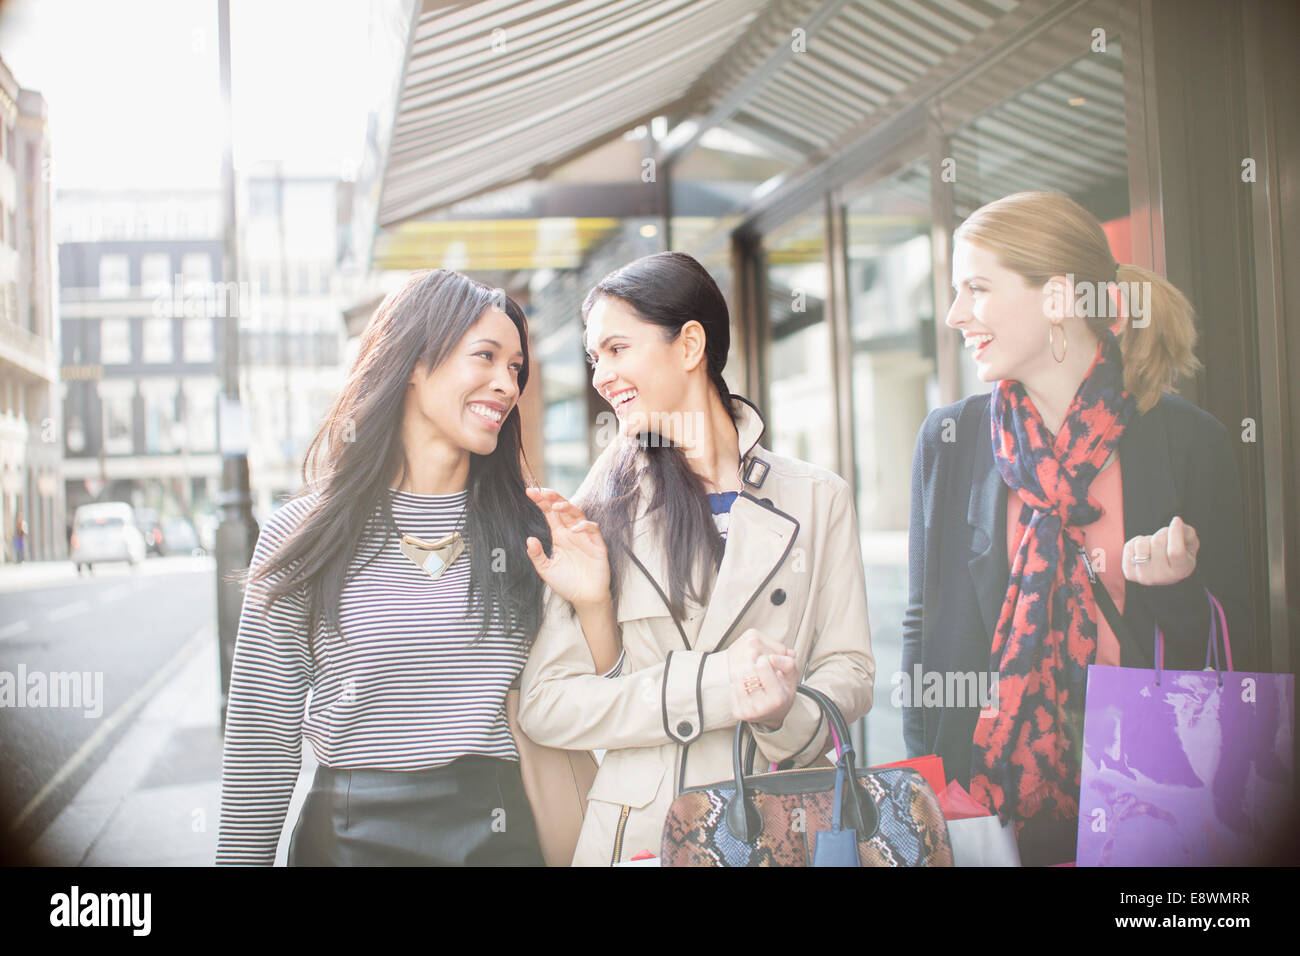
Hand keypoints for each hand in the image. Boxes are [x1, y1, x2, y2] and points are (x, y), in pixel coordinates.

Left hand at [524, 487, 610, 608]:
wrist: (585, 598)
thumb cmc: (566, 583)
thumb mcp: (546, 570)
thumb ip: (537, 555)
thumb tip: (529, 539)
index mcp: (559, 536)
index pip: (549, 514)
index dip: (541, 502)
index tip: (529, 492)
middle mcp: (571, 533)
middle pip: (563, 509)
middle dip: (553, 499)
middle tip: (542, 492)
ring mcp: (585, 537)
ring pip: (578, 514)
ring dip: (568, 508)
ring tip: (556, 506)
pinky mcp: (597, 545)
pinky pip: (593, 530)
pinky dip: (585, 526)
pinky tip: (575, 529)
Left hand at [727, 629, 796, 730]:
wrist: (774, 714)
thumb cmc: (783, 691)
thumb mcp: (791, 677)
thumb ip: (787, 664)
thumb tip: (772, 658)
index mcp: (778, 698)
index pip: (762, 666)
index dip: (764, 659)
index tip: (768, 662)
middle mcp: (762, 708)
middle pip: (746, 671)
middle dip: (752, 664)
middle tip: (759, 669)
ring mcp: (748, 712)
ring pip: (736, 678)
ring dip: (743, 672)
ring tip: (753, 677)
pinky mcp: (738, 713)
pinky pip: (732, 687)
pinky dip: (738, 682)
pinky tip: (747, 687)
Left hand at [1122, 515, 1198, 585]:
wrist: (1163, 570)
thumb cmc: (1179, 554)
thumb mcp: (1190, 543)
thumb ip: (1187, 532)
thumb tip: (1176, 524)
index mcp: (1181, 571)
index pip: (1175, 551)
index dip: (1175, 532)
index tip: (1176, 520)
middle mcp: (1162, 577)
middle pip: (1157, 542)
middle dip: (1162, 532)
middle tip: (1165, 536)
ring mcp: (1144, 577)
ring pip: (1141, 544)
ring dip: (1148, 539)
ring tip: (1154, 546)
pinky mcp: (1130, 573)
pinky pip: (1129, 547)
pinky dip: (1136, 542)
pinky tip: (1145, 551)